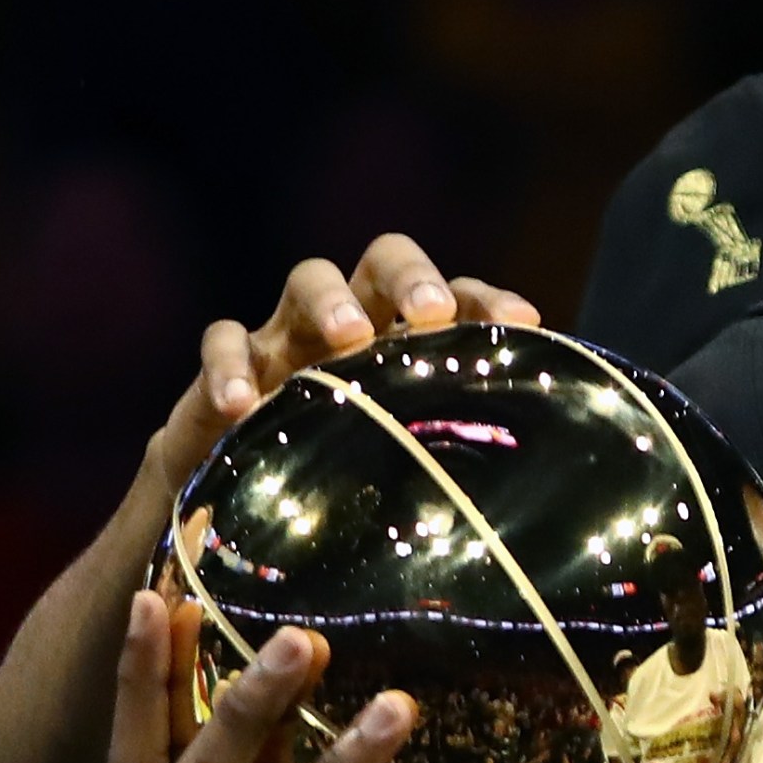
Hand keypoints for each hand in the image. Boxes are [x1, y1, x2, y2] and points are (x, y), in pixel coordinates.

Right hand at [141, 233, 540, 494]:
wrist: (250, 499)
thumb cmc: (351, 475)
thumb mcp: (408, 463)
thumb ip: (456, 452)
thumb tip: (538, 475)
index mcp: (407, 340)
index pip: (456, 298)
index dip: (487, 301)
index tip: (523, 320)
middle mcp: (354, 322)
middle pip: (383, 263)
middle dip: (409, 277)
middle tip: (430, 310)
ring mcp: (289, 338)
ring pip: (307, 280)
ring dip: (331, 301)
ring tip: (349, 337)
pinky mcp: (228, 367)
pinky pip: (224, 342)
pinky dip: (230, 367)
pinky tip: (242, 405)